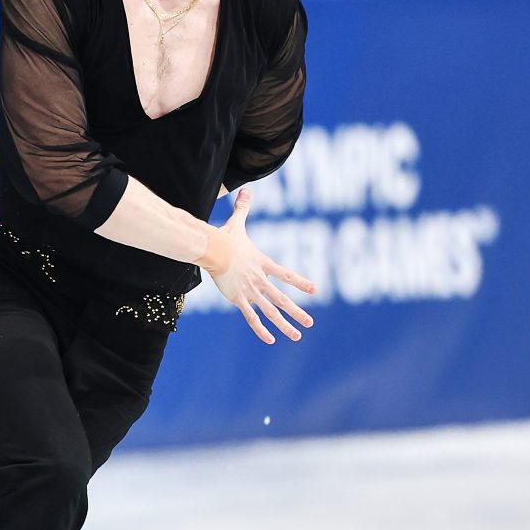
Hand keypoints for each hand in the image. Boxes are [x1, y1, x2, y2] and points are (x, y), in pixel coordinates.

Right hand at [201, 187, 317, 343]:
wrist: (214, 249)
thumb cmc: (224, 237)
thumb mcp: (237, 223)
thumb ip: (243, 208)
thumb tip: (246, 189)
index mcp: (263, 264)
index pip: (286, 275)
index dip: (300, 282)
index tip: (315, 290)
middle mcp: (261, 280)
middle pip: (282, 300)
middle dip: (297, 313)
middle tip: (309, 324)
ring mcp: (251, 291)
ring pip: (271, 311)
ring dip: (285, 325)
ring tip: (297, 335)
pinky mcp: (238, 298)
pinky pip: (252, 317)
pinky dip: (261, 329)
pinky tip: (270, 339)